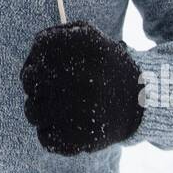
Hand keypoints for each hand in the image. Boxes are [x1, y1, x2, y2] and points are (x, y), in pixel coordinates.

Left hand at [20, 21, 143, 154]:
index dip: (36, 56)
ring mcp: (84, 109)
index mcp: (87, 48)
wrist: (143, 100)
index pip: (40, 48)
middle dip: (34, 82)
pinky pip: (45, 137)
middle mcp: (85, 77)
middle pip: (30, 79)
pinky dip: (50, 132)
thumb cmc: (106, 66)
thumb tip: (31, 53)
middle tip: (48, 87)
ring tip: (55, 107)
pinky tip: (65, 124)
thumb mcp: (89, 37)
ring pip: (32, 111)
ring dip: (38, 109)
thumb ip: (55, 35)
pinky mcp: (84, 138)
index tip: (45, 63)